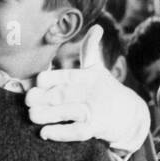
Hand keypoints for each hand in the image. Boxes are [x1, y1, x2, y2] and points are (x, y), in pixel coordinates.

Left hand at [25, 25, 151, 151]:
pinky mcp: (96, 128)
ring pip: (68, 112)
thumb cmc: (107, 90)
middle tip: (27, 99)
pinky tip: (45, 133)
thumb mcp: (98, 69)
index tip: (37, 82)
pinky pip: (77, 132)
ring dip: (48, 115)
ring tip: (32, 115)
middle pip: (64, 94)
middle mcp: (91, 92)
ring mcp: (94, 111)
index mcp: (88, 76)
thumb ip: (90, 50)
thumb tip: (98, 27)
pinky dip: (61, 133)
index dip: (50, 78)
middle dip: (44, 97)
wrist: (131, 115)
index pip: (66, 75)